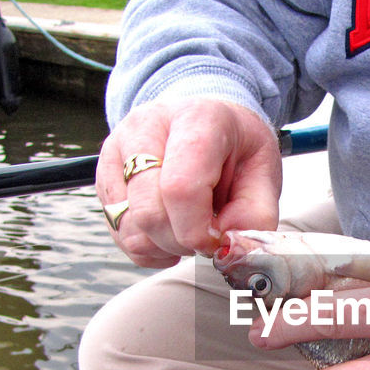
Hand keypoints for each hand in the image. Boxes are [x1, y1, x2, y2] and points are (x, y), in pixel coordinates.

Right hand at [97, 98, 281, 267]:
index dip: (197, 230)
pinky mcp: (104, 173)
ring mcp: (119, 149)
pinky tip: (170, 232)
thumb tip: (229, 251)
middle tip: (205, 236)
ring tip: (188, 231)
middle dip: (181, 242)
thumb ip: (254, 216)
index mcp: (196, 119)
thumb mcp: (264, 173)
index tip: (216, 241)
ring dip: (163, 246)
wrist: (206, 122)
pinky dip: (147, 247)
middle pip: (149, 212)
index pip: (180, 188)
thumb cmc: (235, 148)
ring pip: (129, 226)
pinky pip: (118, 231)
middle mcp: (147, 126)